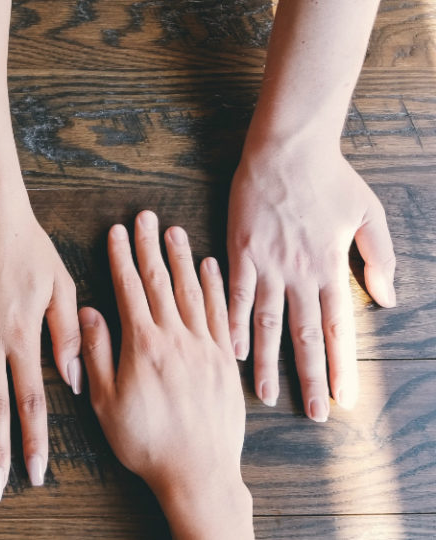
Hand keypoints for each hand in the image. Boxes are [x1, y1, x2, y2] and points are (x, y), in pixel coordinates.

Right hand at [81, 211, 251, 538]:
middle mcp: (176, 338)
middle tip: (146, 216)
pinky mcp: (225, 361)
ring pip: (192, 291)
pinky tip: (210, 267)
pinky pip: (221, 314)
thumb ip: (96, 354)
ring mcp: (205, 348)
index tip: (117, 232)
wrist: (198, 473)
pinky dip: (215, 287)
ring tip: (174, 231)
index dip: (121, 257)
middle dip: (150, 246)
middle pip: (161, 282)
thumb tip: (87, 313)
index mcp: (143, 346)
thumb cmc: (146, 443)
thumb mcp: (105, 402)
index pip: (130, 289)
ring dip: (182, 258)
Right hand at [227, 141, 395, 419]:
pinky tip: (231, 350)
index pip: (337, 327)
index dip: (341, 365)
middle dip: (310, 378)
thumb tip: (388, 300)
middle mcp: (299, 273)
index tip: (345, 398)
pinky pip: (236, 295)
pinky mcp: (241, 252)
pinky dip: (233, 324)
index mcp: (330, 268)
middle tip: (313, 414)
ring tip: (265, 396)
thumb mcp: (369, 214)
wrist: (287, 149)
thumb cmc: (330, 178)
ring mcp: (267, 264)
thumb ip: (379, 258)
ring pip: (268, 323)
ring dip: (267, 362)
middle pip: (304, 335)